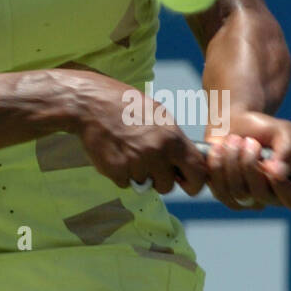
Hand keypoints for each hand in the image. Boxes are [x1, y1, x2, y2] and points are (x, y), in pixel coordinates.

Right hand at [69, 71, 207, 195]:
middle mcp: (157, 153)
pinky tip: (116, 153)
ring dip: (138, 175)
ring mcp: (136, 163)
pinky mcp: (117, 170)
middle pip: (168, 186)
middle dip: (160, 180)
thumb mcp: (160, 116)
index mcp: (173, 139)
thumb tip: (187, 162)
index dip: (194, 183)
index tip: (187, 183)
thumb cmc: (127, 105)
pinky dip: (121, 174)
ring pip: (144, 185)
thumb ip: (176, 141)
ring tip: (129, 151)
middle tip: (148, 163)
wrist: (93, 104)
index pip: (197, 173)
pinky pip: (125, 183)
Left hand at [205, 112, 290, 210]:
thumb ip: (288, 149)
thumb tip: (280, 173)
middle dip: (250, 163)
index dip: (281, 185)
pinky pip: (220, 190)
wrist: (235, 124)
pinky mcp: (225, 196)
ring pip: (238, 192)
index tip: (270, 164)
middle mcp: (271, 197)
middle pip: (260, 195)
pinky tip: (219, 149)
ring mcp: (247, 200)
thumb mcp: (283, 131)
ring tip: (234, 140)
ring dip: (232, 161)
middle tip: (248, 141)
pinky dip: (217, 166)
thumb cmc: (263, 129)